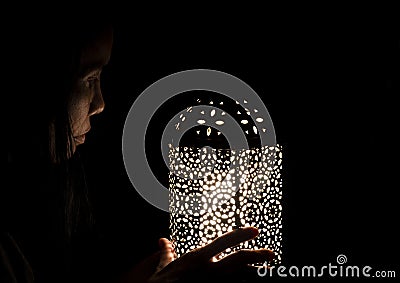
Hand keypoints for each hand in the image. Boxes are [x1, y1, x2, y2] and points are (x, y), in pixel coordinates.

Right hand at [118, 227, 274, 282]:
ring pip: (242, 277)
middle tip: (272, 254)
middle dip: (258, 256)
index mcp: (198, 257)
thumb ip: (166, 254)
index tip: (255, 231)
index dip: (241, 235)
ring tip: (269, 272)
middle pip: (240, 260)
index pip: (224, 241)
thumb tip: (163, 242)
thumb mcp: (163, 268)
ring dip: (256, 274)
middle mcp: (209, 269)